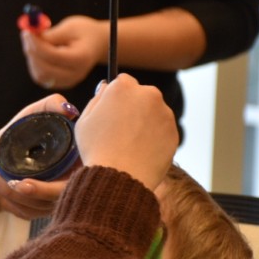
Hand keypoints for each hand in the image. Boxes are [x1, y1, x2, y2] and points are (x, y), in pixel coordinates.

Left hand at [0, 95, 78, 219]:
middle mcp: (70, 185)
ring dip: (10, 194)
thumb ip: (51, 105)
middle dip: (28, 195)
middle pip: (54, 200)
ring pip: (36, 207)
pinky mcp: (37, 211)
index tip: (24, 182)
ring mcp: (54, 200)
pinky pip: (25, 212)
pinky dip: (6, 200)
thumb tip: (69, 110)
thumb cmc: (18, 133)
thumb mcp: (34, 114)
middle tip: (8, 181)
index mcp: (78, 165)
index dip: (49, 189)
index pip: (74, 185)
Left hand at [20, 16, 105, 88]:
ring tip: (34, 41)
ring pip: (40, 74)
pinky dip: (35, 64)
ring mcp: (68, 81)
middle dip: (31, 51)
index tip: (27, 31)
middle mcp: (75, 74)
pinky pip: (41, 77)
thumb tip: (31, 35)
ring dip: (32, 58)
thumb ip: (51, 34)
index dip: (37, 44)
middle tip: (26, 35)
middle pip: (45, 69)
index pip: (53, 55)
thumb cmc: (84, 32)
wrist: (97, 44)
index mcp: (81, 58)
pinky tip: (38, 51)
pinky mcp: (60, 83)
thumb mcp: (70, 27)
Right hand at [74, 75, 177, 190]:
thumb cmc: (97, 149)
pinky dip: (154, 138)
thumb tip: (106, 87)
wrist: (120, 177)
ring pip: (153, 113)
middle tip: (120, 130)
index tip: (111, 111)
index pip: (123, 81)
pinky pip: (162, 130)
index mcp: (124, 87)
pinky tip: (140, 151)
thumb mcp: (84, 121)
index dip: (115, 97)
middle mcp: (148, 94)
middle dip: (133, 107)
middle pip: (141, 95)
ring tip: (129, 144)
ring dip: (145, 122)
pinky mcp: (174, 132)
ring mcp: (164, 113)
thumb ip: (96, 99)